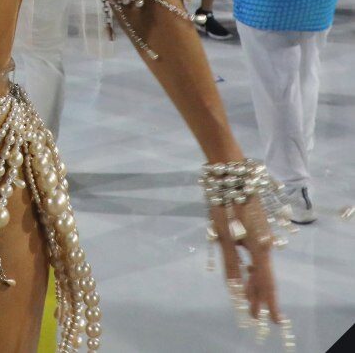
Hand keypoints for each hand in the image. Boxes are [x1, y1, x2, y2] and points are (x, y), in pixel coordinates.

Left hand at [211, 198, 282, 324]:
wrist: (230, 173)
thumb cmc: (225, 204)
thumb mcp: (224, 235)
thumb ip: (231, 262)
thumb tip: (236, 289)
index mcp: (259, 247)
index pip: (266, 282)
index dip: (267, 302)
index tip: (271, 320)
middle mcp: (264, 242)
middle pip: (262, 274)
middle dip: (256, 294)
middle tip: (253, 314)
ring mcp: (260, 232)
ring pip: (256, 262)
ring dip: (251, 279)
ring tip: (246, 296)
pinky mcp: (253, 224)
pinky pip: (252, 250)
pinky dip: (247, 263)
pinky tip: (242, 268)